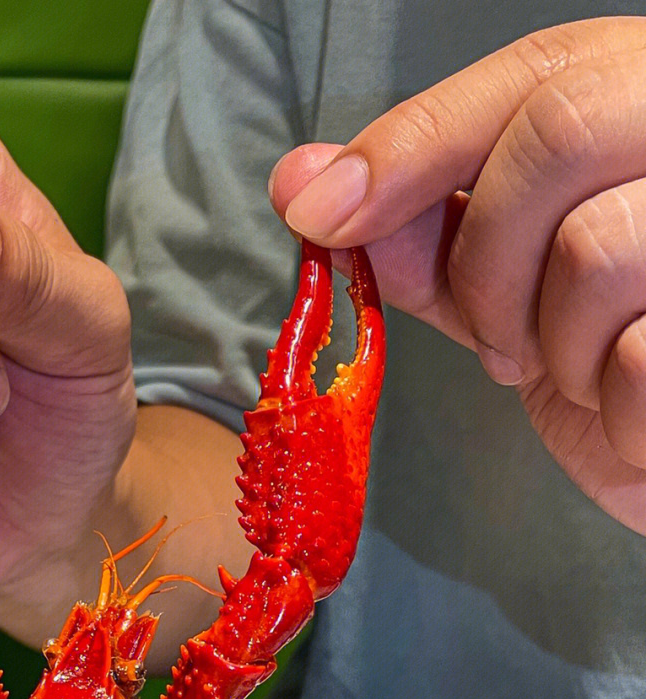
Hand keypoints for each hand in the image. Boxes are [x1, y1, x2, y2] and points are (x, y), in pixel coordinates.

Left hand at [268, 17, 645, 534]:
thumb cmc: (612, 354)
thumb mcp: (508, 286)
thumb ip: (421, 235)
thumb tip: (305, 180)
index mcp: (643, 101)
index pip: (532, 75)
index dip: (412, 143)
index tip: (319, 213)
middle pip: (560, 135)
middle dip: (488, 262)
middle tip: (500, 341)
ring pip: (594, 249)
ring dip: (553, 346)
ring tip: (585, 369)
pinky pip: (638, 353)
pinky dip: (611, 403)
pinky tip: (629, 404)